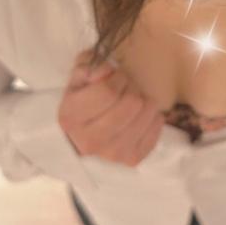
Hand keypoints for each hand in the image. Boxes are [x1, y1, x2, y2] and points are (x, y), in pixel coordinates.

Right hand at [58, 48, 164, 166]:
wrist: (87, 129)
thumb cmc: (85, 96)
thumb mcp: (81, 73)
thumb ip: (90, 65)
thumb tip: (104, 72)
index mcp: (70, 117)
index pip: (107, 91)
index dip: (117, 78)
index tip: (116, 76)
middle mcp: (88, 140)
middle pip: (129, 104)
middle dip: (132, 88)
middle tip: (127, 87)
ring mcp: (110, 153)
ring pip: (145, 115)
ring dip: (144, 101)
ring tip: (134, 100)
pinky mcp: (131, 159)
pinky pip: (155, 129)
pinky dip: (154, 117)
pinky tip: (143, 114)